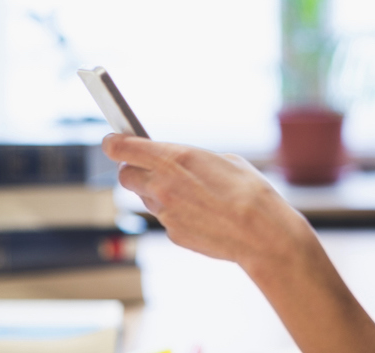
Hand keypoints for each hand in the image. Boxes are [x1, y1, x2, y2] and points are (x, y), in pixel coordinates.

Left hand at [103, 134, 374, 352]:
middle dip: (134, 170)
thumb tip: (182, 165)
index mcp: (175, 159)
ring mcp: (165, 213)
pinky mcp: (173, 234)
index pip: (124, 148)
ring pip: (147, 198)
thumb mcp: (226, 161)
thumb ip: (194, 161)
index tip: (112, 141)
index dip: (115, 143)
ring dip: (158, 192)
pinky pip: (167, 218)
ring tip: (190, 192)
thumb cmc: (251, 192)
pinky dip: (177, 213)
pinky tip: (202, 212)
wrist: (262, 233)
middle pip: (126, 176)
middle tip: (151, 167)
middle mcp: (163, 185)